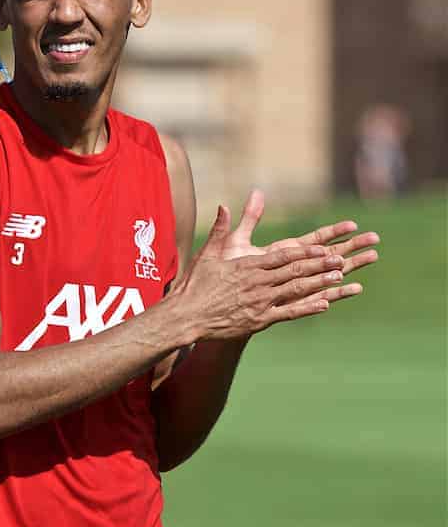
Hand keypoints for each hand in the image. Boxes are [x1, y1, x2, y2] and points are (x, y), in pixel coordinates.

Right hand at [170, 205, 352, 340]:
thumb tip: (224, 206)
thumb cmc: (195, 284)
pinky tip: (325, 304)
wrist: (186, 316)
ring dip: (319, 283)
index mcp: (247, 265)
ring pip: (296, 290)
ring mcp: (260, 302)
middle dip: (319, 264)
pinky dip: (307, 308)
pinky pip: (288, 313)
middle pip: (294, 270)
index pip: (282, 255)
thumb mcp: (207, 254)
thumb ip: (220, 230)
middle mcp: (257, 282)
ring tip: (339, 277)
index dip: (305, 251)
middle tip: (340, 258)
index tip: (322, 246)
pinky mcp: (259, 320)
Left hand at [215, 189, 379, 307]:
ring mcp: (299, 284)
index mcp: (286, 252)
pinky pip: (321, 296)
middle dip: (352, 245)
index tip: (353, 224)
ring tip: (374, 256)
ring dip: (353, 265)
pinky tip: (356, 287)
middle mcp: (296, 267)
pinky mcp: (296, 301)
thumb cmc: (229, 271)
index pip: (315, 239)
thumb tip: (255, 192)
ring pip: (331, 273)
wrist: (222, 299)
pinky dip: (338, 291)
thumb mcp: (237, 241)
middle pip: (330, 254)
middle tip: (375, 238)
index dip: (334, 232)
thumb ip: (249, 218)